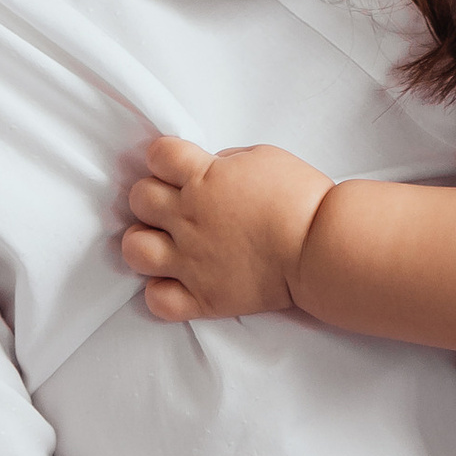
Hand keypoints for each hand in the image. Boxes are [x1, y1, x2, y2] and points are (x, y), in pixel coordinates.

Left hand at [124, 134, 335, 320]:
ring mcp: (191, 260)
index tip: (179, 168)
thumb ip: (225, 161)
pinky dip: (161, 292)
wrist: (320, 248)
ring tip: (166, 244)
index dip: (165, 159)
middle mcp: (189, 218)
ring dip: (145, 242)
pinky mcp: (203, 297)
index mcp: (203, 178)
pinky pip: (157, 300)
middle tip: (175, 205)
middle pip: (139, 198)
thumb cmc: (301, 199)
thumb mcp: (263, 158)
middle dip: (154, 196)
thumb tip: (208, 170)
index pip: (157, 155)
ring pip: (135, 249)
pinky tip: (177, 281)